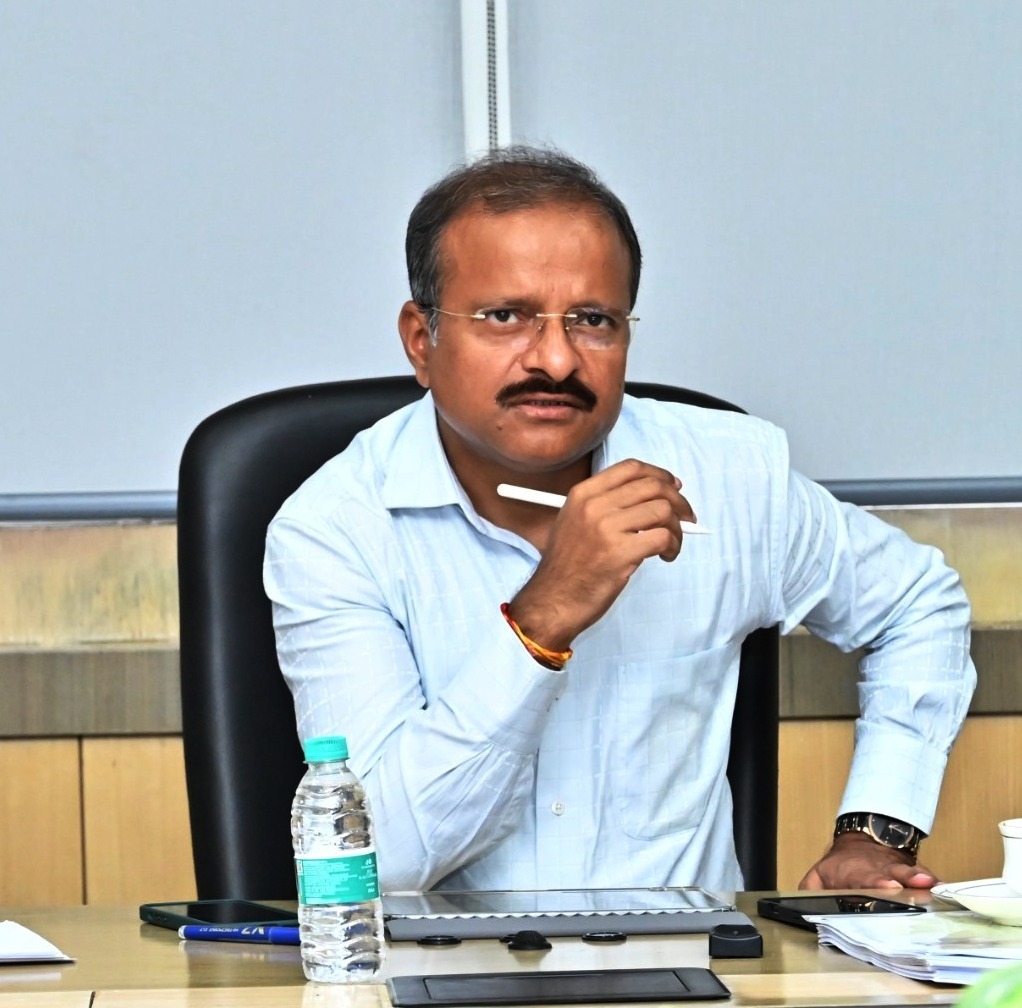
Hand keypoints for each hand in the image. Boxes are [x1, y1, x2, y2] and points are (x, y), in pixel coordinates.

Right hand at [507, 458, 695, 649]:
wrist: (553, 599)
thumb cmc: (568, 566)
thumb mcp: (574, 521)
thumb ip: (607, 504)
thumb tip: (654, 497)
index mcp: (583, 493)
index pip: (631, 468)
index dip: (659, 474)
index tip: (673, 486)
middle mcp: (594, 505)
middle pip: (652, 486)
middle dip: (678, 501)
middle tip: (686, 517)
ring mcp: (606, 528)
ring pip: (663, 510)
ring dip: (678, 528)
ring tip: (672, 544)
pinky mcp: (620, 553)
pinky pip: (663, 537)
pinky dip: (674, 546)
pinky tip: (667, 556)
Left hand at [799, 832, 937, 889]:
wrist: (864, 841)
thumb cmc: (842, 867)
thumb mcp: (819, 874)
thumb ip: (809, 888)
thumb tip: (801, 900)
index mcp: (854, 873)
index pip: (863, 878)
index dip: (875, 883)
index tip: (886, 887)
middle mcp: (878, 872)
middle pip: (889, 876)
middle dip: (898, 881)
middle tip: (905, 886)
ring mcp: (896, 871)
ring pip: (908, 873)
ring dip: (919, 878)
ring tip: (931, 883)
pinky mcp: (911, 874)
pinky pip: (924, 876)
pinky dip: (935, 882)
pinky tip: (945, 887)